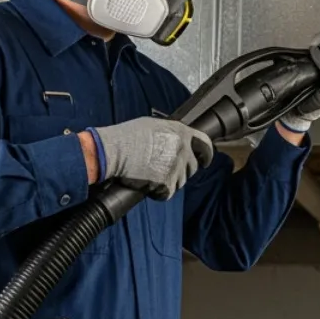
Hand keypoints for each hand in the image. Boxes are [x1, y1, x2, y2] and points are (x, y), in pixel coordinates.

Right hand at [93, 117, 213, 198]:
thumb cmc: (127, 137)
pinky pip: (167, 193)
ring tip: (150, 174)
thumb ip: (170, 133)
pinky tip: (146, 183)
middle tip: (164, 170)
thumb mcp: (152, 125)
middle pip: (192, 167)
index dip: (206, 154)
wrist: (113, 152)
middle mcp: (182, 149)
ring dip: (168, 181)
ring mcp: (176, 167)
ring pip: (180, 181)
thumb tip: (177, 140)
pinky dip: (157, 192)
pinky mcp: (167, 183)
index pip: (205, 144)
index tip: (205, 160)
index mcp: (181, 132)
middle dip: (182, 170)